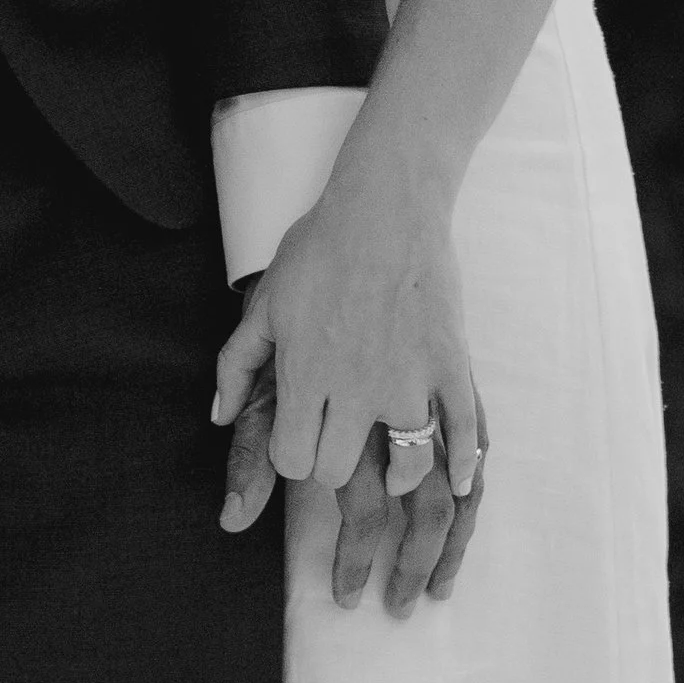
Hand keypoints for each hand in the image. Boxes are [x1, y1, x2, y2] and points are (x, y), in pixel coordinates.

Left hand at [213, 182, 483, 601]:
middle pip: (338, 472)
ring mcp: (408, 382)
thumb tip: (220, 416)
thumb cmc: (321, 248)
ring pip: (404, 468)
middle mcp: (355, 391)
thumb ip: (237, 362)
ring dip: (396, 471)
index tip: (302, 434)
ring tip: (392, 455)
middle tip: (342, 436)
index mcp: (305, 376)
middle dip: (334, 461)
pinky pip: (463, 435)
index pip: (292, 461)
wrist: (385, 204)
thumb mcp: (267, 300)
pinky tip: (456, 479)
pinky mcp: (448, 367)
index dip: (293, 453)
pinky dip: (462, 465)